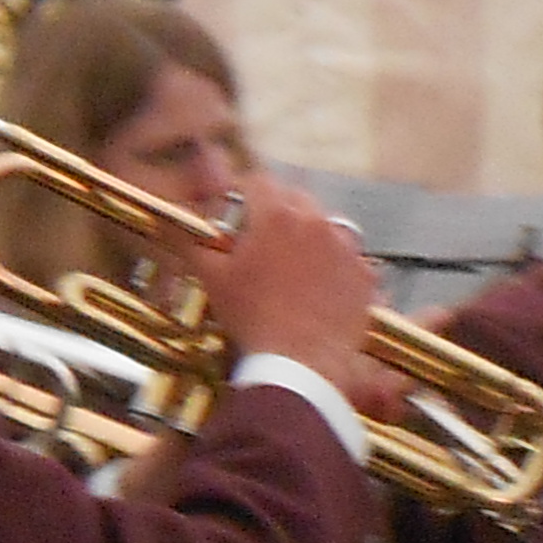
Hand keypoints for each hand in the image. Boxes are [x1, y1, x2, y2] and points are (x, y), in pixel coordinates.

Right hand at [204, 176, 380, 387]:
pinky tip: (319, 286)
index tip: (236, 209)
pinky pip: (349, 257)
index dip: (243, 193)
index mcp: (277, 216)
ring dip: (309, 235)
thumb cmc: (253, 317)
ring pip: (326, 225)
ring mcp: (347, 248)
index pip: (258, 181)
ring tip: (292, 263)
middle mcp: (317, 223)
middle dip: (278, 211)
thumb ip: (194, 241)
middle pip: (296, 199)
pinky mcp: (365, 274)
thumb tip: (177, 222)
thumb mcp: (212, 276)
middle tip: (261, 237)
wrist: (300, 360)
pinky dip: (334, 264)